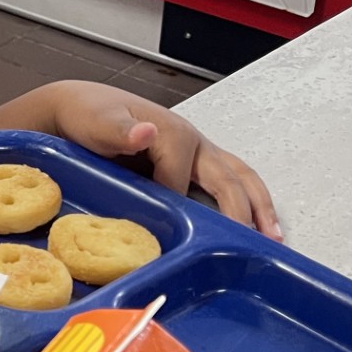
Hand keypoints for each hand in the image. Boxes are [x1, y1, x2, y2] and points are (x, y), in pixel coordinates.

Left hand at [43, 79, 280, 237]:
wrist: (79, 107)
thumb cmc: (88, 115)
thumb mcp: (97, 121)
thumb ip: (120, 130)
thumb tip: (146, 133)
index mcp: (174, 133)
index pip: (182, 182)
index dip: (172, 205)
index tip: (163, 227)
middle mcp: (194, 140)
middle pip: (228, 180)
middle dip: (242, 212)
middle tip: (253, 245)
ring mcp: (198, 150)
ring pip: (239, 178)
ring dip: (259, 206)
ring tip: (271, 236)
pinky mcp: (196, 160)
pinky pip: (230, 180)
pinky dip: (249, 201)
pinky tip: (257, 222)